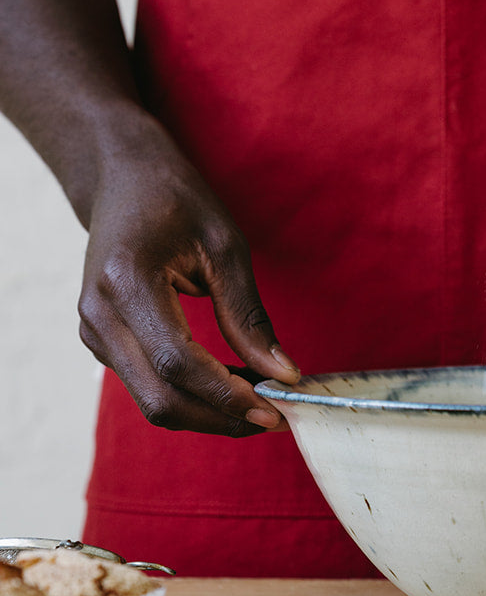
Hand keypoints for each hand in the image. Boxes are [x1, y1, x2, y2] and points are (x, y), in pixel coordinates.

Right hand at [78, 131, 299, 436]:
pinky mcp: (101, 341)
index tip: (274, 407)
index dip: (225, 394)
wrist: (122, 178)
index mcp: (126, 281)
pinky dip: (190, 393)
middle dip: (219, 417)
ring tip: (259, 396)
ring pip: (152, 400)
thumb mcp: (224, 244)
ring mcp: (93, 332)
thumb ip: (248, 314)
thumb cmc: (176, 200)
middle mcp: (98, 314)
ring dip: (207, 410)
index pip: (176, 360)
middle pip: (159, 397)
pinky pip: (146, 383)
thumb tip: (282, 374)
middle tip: (273, 415)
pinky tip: (229, 381)